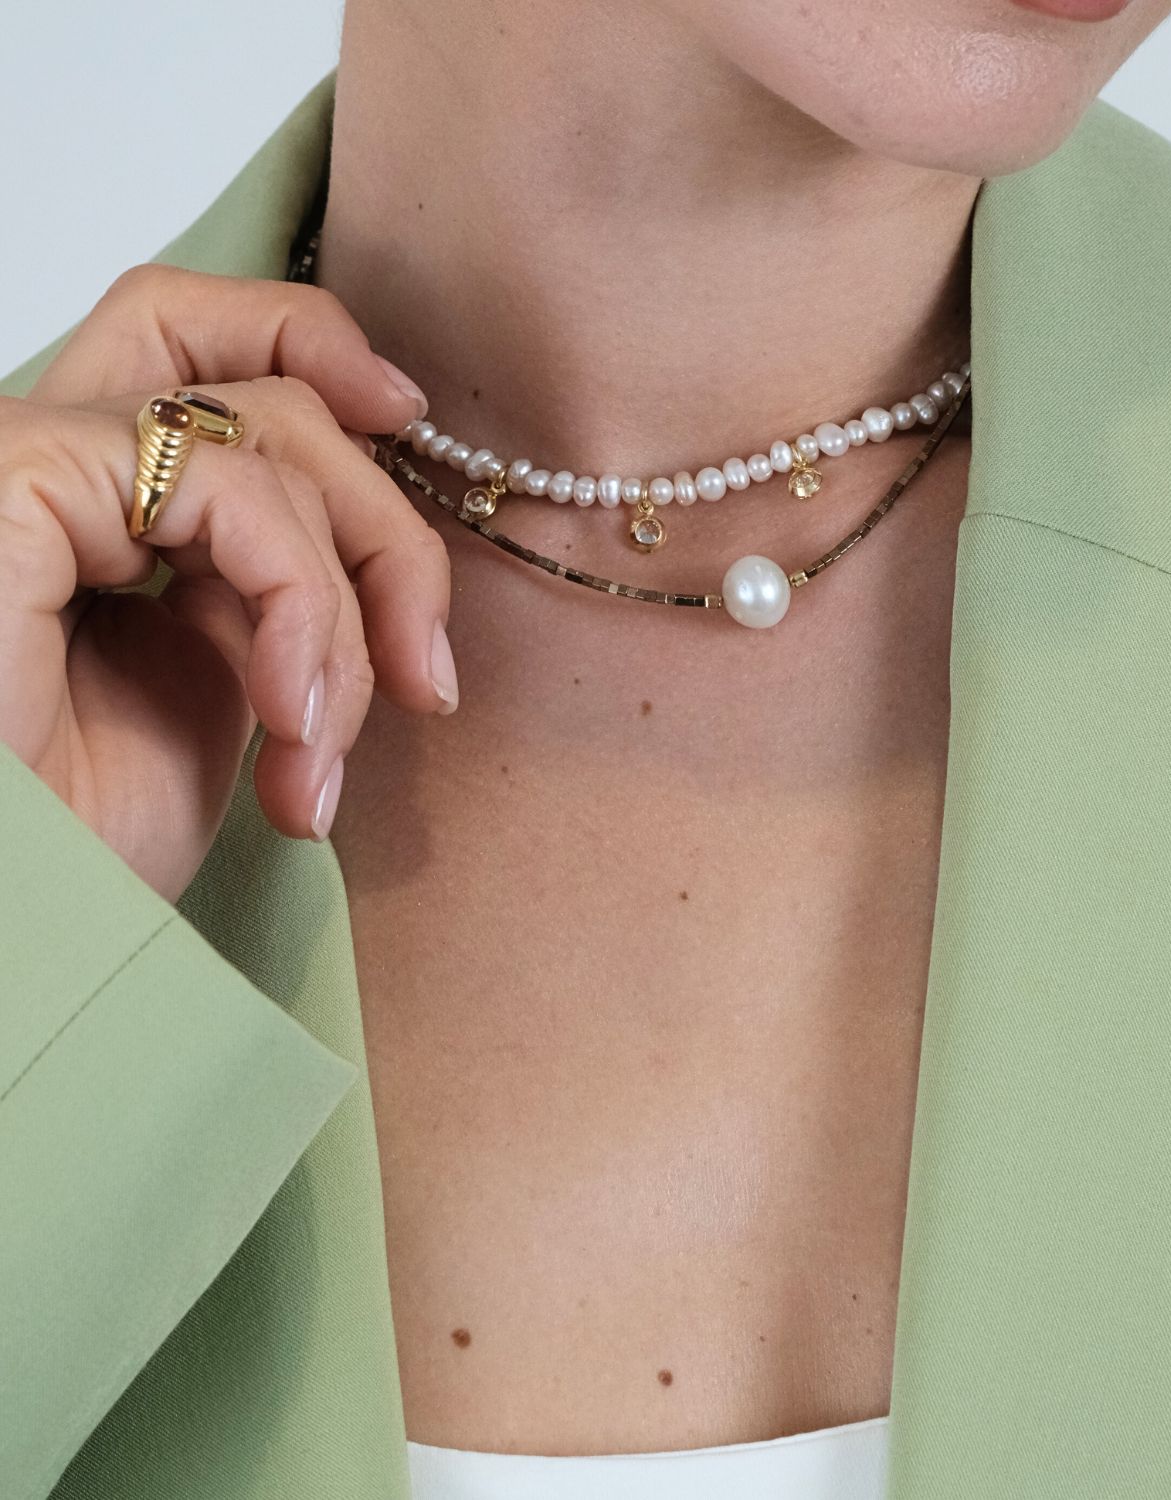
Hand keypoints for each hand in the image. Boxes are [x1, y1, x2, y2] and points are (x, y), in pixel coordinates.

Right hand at [0, 264, 454, 899]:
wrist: (25, 940)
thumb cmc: (86, 853)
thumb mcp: (223, 696)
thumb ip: (273, 585)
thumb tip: (376, 533)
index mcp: (88, 507)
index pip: (198, 348)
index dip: (311, 346)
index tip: (408, 417)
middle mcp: (47, 465)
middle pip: (257, 382)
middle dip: (382, 526)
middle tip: (425, 678)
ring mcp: (23, 463)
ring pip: (268, 432)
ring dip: (347, 607)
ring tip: (319, 753)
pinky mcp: (12, 480)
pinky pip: (230, 487)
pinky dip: (302, 602)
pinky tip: (290, 720)